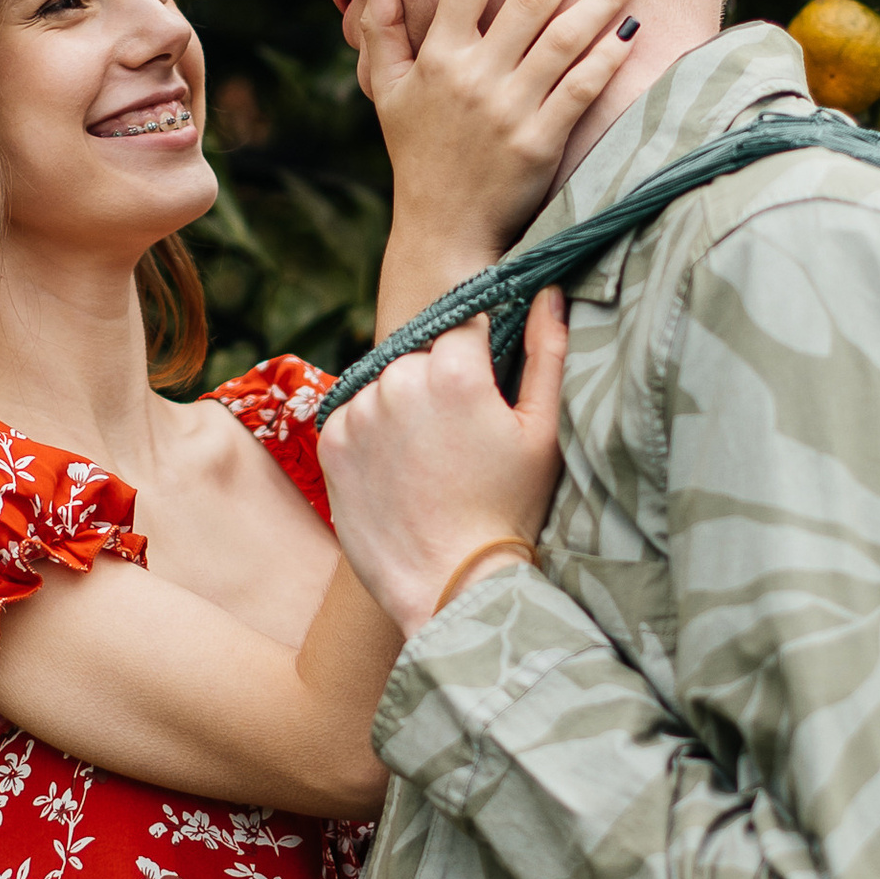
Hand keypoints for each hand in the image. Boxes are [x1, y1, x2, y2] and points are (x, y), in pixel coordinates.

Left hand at [317, 289, 567, 636]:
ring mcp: (358, 411)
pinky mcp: (331, 442)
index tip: (484, 392)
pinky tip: (400, 471)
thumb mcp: (543, 431)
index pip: (464, 325)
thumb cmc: (511, 510)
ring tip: (430, 459)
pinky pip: (354, 416)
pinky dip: (373, 433)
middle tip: (460, 438)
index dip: (479, 357)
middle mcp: (398, 380)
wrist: (452, 585)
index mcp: (454, 369)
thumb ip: (548, 351)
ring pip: (385, 384)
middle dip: (439, 381)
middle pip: (421, 355)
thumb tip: (547, 292)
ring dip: (403, 405)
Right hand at [361, 0, 645, 311]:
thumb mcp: (386, 90)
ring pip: (562, 39)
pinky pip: (579, 90)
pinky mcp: (539, 143)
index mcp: (437, 56)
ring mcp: (508, 110)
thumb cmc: (417, 156)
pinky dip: (607, 58)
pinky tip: (632, 28)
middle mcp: (473, 76)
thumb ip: (382, 27)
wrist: (441, 231)